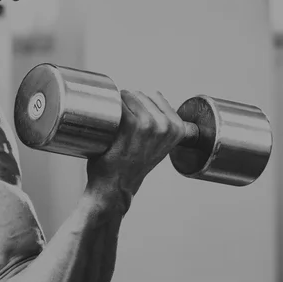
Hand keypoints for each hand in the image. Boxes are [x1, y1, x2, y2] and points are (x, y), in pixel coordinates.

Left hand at [86, 89, 185, 204]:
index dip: (140, 105)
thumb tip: (155, 96)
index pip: (155, 97)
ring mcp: (148, 123)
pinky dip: (108, 109)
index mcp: (177, 128)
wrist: (115, 186)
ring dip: (116, 105)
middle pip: (141, 95)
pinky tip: (105, 122)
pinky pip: (117, 103)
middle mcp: (165, 125)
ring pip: (129, 96)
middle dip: (128, 104)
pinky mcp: (129, 123)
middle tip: (120, 125)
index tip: (132, 120)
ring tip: (112, 125)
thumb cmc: (131, 167)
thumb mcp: (157, 146)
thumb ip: (162, 124)